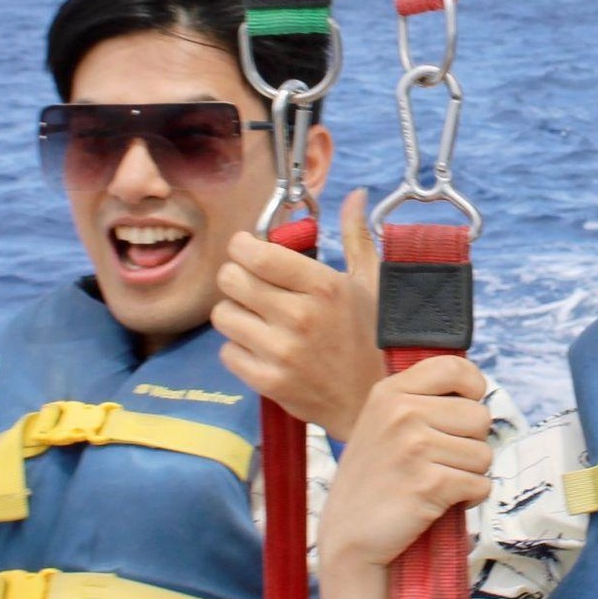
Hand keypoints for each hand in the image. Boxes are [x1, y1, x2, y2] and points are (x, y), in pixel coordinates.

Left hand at [214, 188, 384, 436]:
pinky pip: (227, 352)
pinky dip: (239, 348)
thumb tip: (355, 195)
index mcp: (324, 286)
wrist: (373, 403)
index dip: (243, 247)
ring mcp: (282, 352)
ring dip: (237, 313)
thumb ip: (357, 236)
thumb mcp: (372, 284)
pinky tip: (263, 348)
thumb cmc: (374, 339)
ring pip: (223, 315)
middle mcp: (299, 317)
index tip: (250, 250)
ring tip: (260, 319)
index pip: (255, 253)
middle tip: (253, 285)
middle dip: (237, 277)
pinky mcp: (268, 383)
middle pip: (230, 279)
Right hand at [320, 354, 493, 573]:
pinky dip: (469, 499)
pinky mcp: (429, 484)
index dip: (473, 387)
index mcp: (389, 392)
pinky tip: (440, 502)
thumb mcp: (381, 423)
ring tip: (437, 482)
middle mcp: (401, 413)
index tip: (466, 407)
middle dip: (472, 443)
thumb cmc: (374, 481)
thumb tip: (472, 389)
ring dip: (469, 474)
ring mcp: (414, 447)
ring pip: (484, 453)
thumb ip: (418, 400)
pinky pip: (480, 484)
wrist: (348, 538)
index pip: (453, 366)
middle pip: (479, 415)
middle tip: (443, 461)